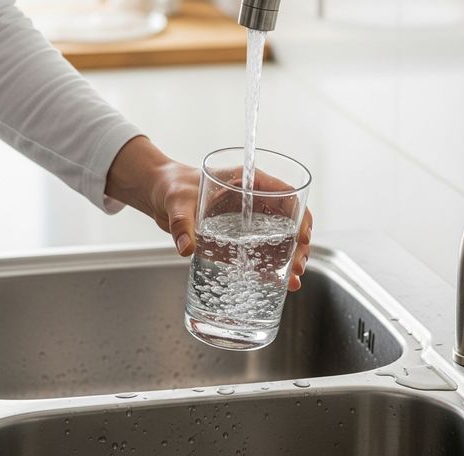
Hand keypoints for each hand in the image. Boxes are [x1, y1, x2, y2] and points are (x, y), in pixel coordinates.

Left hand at [105, 136, 311, 290]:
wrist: (159, 195)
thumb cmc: (172, 186)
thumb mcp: (177, 201)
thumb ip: (181, 222)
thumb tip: (186, 247)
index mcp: (245, 181)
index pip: (284, 193)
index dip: (299, 214)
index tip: (304, 235)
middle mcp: (251, 201)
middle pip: (287, 220)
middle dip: (298, 244)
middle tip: (298, 266)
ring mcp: (245, 220)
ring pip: (278, 238)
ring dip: (289, 258)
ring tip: (294, 279)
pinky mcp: (236, 236)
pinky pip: (258, 251)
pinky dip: (270, 266)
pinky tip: (279, 282)